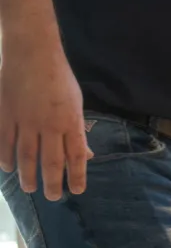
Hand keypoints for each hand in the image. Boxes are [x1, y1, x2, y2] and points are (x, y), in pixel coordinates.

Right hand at [0, 41, 90, 199]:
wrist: (31, 49)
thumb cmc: (59, 77)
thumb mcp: (77, 104)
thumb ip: (78, 131)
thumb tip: (86, 156)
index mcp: (70, 122)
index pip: (76, 156)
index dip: (77, 176)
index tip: (77, 191)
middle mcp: (49, 124)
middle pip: (51, 161)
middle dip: (52, 183)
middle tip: (51, 198)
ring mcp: (25, 119)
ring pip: (25, 155)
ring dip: (27, 175)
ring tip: (29, 189)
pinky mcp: (5, 111)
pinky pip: (4, 139)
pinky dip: (4, 155)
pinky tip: (6, 167)